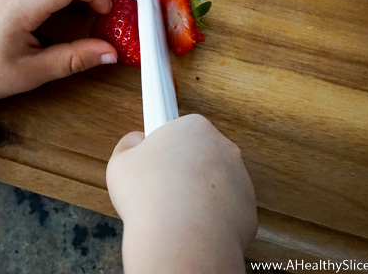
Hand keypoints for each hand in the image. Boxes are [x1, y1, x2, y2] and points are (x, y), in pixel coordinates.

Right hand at [106, 114, 256, 273]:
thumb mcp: (120, 163)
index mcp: (194, 127)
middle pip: (199, 155)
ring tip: (173, 215)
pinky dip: (210, 219)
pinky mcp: (248, 208)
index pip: (178, 131)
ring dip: (198, 196)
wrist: (182, 240)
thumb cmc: (149, 195)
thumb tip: (136, 141)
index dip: (163, 150)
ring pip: (214, 184)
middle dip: (183, 171)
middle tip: (158, 192)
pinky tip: (191, 229)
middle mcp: (223, 147)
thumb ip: (128, 145)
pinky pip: (225, 211)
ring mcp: (240, 178)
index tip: (152, 166)